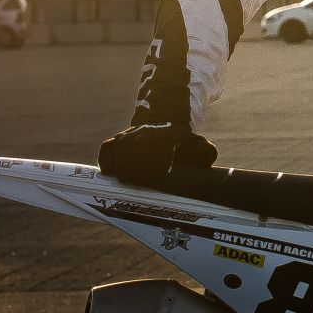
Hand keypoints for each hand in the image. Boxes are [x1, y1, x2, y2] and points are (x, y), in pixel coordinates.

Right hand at [97, 122, 217, 183]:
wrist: (165, 137)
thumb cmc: (184, 151)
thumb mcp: (200, 150)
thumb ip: (206, 153)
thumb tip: (205, 155)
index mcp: (170, 132)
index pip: (162, 143)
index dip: (160, 161)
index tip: (163, 175)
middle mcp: (148, 130)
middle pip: (138, 145)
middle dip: (141, 166)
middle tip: (144, 183)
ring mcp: (130, 135)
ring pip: (121, 147)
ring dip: (124, 166)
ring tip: (129, 182)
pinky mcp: (116, 142)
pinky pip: (106, 149)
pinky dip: (107, 162)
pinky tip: (112, 175)